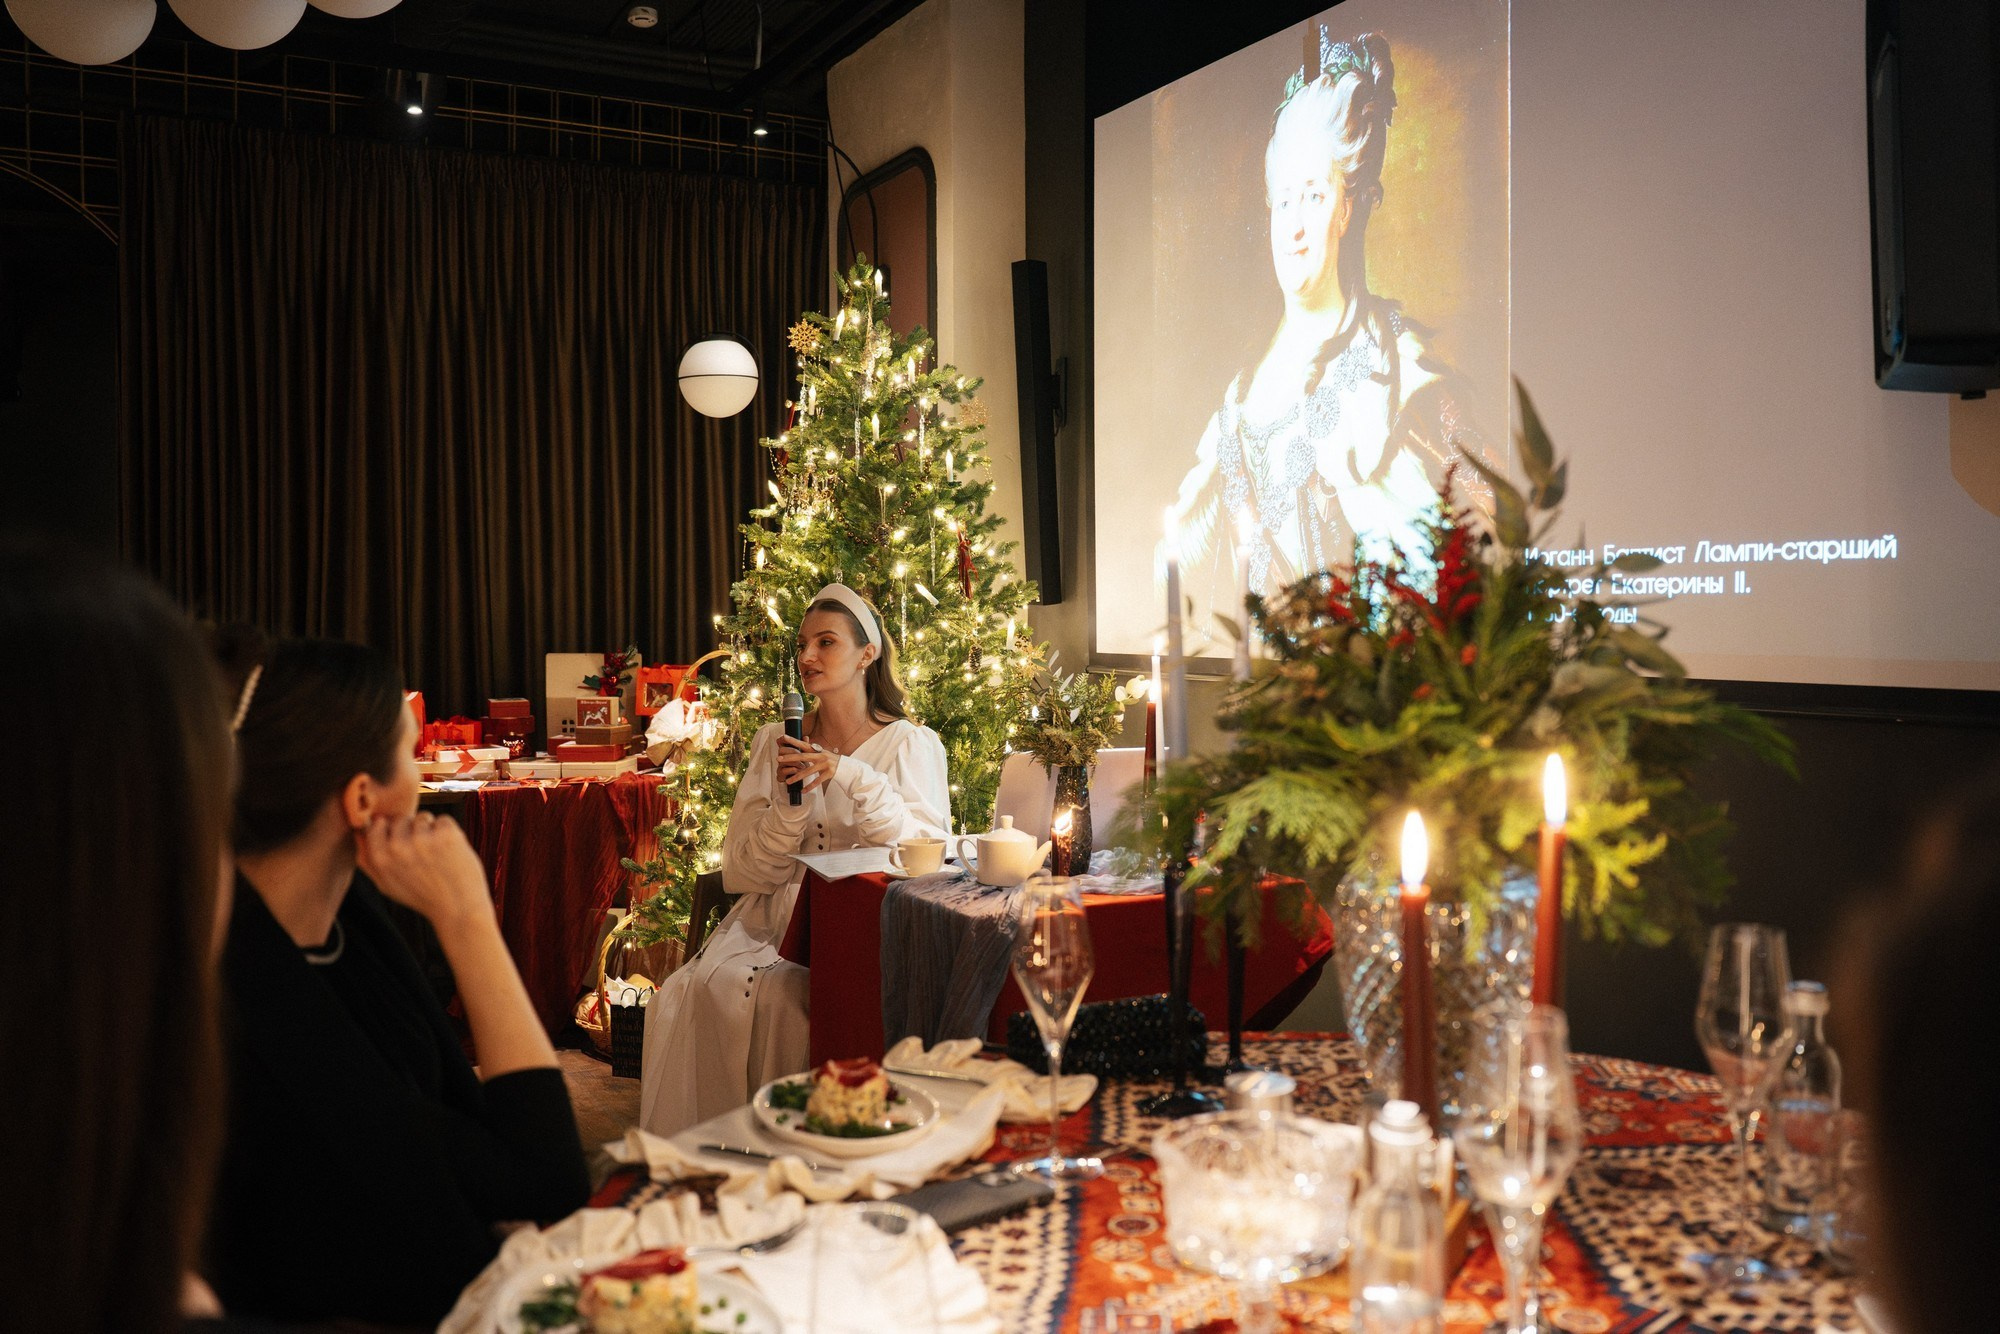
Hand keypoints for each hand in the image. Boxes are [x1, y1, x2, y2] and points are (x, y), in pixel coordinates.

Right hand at [354, 812, 494, 937]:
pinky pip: (444, 820)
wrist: (458, 909)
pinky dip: (450, 833)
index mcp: (379, 858)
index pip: (377, 824)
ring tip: (438, 857)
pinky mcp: (446, 834)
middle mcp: (397, 846)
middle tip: (424, 855)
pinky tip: (452, 854)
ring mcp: (422, 839)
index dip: (392, 832)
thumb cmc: (422, 897)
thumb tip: (358, 833)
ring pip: (423, 818)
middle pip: (400, 818)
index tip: (404, 846)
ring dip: (432, 832)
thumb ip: (369, 860)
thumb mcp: (386, 884)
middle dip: (412, 830)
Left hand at [775, 734, 837, 795]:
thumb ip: (812, 749)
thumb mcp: (822, 753)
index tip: (783, 737)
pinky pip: (817, 781)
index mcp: (817, 750)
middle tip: (779, 759)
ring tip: (788, 781)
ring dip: (797, 777)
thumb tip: (803, 741)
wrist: (845, 767)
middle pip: (803, 756)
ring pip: (808, 771)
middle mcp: (820, 756)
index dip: (794, 740)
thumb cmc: (832, 760)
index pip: (803, 744)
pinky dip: (809, 786)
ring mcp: (825, 764)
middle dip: (790, 758)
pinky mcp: (829, 773)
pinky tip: (803, 791)